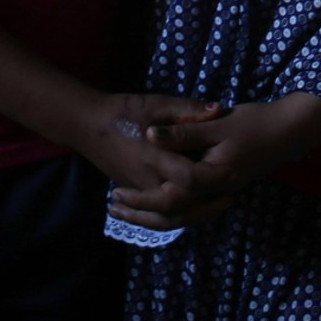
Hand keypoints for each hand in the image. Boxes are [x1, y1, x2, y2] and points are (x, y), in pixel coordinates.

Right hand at [70, 93, 224, 209]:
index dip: (212, 177)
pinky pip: (159, 212)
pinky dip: (179, 214)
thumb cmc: (122, 111)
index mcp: (156, 157)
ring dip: (196, 216)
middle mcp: (149, 180)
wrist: (86, 125)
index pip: (189, 177)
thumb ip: (188, 109)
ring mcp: (140, 190)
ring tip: (217, 206)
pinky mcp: (135, 192)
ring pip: (170, 216)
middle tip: (231, 197)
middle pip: (183, 207)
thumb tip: (219, 109)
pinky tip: (196, 206)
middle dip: (209, 207)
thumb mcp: (156, 104)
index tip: (233, 173)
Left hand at [108, 93, 320, 230]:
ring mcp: (221, 192)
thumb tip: (150, 134)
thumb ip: (183, 132)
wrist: (291, 131)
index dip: (142, 196)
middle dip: (141, 212)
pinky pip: (191, 206)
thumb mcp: (217, 124)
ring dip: (152, 213)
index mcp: (214, 178)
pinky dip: (169, 206)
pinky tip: (152, 200)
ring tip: (125, 207)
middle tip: (113, 205)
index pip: (172, 196)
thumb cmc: (255, 123)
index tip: (117, 189)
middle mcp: (217, 192)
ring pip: (182, 215)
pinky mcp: (221, 188)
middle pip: (174, 214)